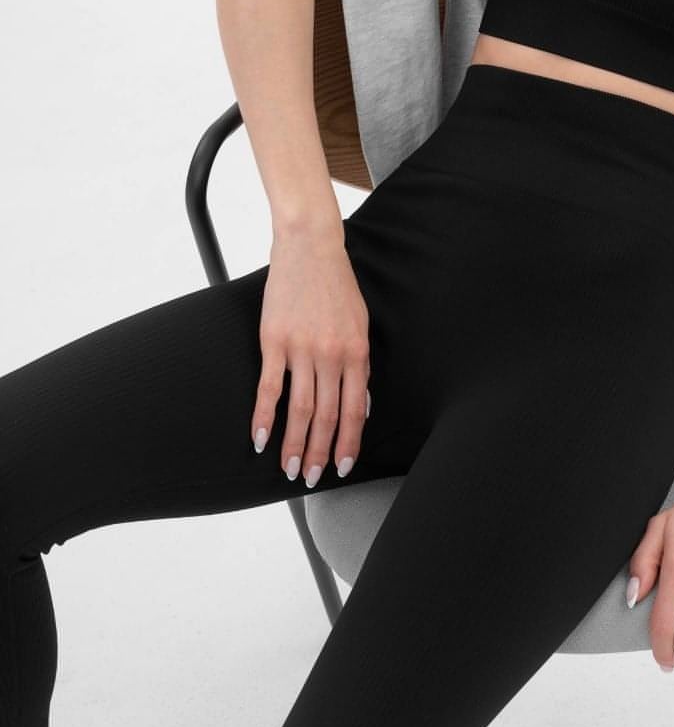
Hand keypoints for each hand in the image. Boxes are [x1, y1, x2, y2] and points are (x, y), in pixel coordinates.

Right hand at [252, 226, 370, 487]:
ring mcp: (301, 348)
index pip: (354, 409)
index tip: (342, 467)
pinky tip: (259, 440)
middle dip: (320, 452)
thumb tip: (361, 405)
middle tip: (313, 479)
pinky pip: (268, 387)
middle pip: (326, 416)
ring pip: (298, 409)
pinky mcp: (274, 340)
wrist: (311, 247)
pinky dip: (263, 417)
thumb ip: (359, 365)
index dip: (348, 442)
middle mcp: (331, 354)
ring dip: (294, 444)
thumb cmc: (337, 285)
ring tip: (290, 469)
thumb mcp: (361, 323)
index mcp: (357, 352)